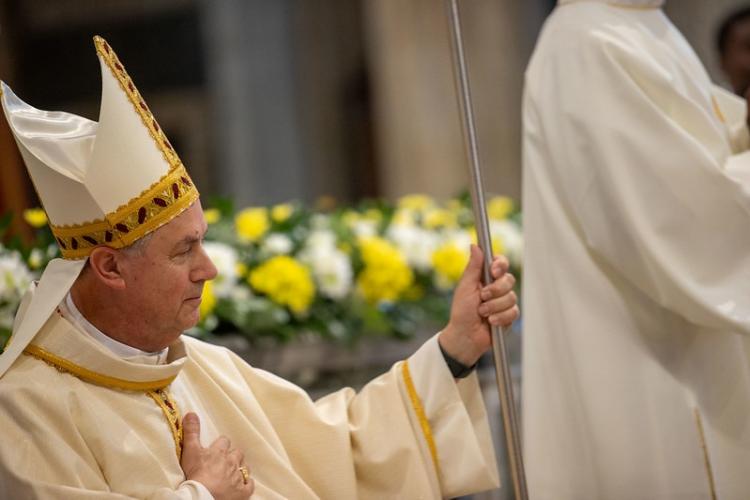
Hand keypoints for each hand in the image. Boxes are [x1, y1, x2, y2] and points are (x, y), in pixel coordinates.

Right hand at [180, 413, 253, 499]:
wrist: (203, 496)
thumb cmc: (196, 473)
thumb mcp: (190, 450)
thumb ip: (191, 431)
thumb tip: (191, 412)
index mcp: (220, 452)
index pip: (224, 441)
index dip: (221, 444)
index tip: (217, 448)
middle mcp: (232, 462)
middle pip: (237, 453)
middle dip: (233, 455)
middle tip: (227, 460)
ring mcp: (239, 477)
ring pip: (245, 468)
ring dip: (241, 468)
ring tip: (235, 472)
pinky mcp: (243, 491)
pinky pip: (249, 485)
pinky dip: (247, 484)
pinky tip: (244, 485)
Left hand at [439, 245, 518, 366]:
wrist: (465, 336)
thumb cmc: (461, 311)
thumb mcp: (465, 287)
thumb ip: (473, 267)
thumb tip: (474, 245)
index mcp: (486, 277)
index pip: (500, 263)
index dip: (500, 265)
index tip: (494, 271)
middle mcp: (497, 287)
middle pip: (509, 279)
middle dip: (495, 290)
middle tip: (482, 297)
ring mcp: (504, 302)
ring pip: (511, 297)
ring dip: (494, 306)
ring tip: (482, 313)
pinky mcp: (509, 315)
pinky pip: (513, 311)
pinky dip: (500, 317)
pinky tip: (491, 322)